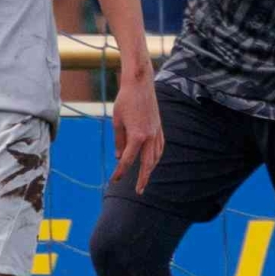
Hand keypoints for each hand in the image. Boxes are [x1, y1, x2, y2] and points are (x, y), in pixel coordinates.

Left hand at [109, 70, 164, 195]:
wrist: (140, 84)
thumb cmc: (125, 100)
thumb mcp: (117, 121)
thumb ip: (119, 141)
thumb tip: (119, 156)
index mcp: (137, 136)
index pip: (128, 160)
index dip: (120, 171)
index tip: (115, 180)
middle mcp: (150, 137)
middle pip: (147, 164)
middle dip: (143, 179)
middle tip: (139, 191)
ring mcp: (157, 133)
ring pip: (156, 157)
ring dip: (150, 169)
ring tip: (145, 178)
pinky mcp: (160, 128)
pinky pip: (160, 148)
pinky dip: (156, 157)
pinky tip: (152, 161)